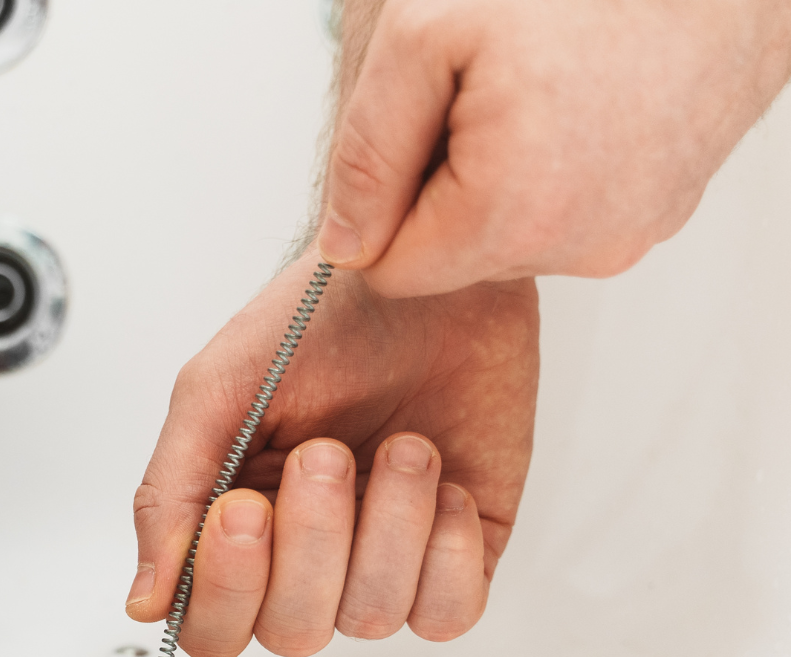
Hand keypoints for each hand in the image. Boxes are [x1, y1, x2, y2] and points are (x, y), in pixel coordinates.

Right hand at [127, 257, 538, 656]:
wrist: (424, 271)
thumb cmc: (317, 319)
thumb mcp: (214, 393)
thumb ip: (168, 497)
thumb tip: (146, 600)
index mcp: (234, 527)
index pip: (211, 627)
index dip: (226, 589)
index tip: (243, 508)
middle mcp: (305, 557)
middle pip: (290, 633)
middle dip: (312, 542)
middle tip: (326, 453)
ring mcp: (382, 559)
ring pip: (370, 617)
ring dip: (387, 524)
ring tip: (402, 446)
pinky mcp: (456, 552)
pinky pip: (449, 614)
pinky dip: (443, 550)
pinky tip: (441, 482)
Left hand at [319, 0, 790, 296]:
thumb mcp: (426, 39)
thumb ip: (367, 152)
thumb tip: (345, 242)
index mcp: (511, 214)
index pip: (390, 273)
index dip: (382, 205)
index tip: (417, 135)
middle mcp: (577, 247)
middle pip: (450, 261)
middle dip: (442, 191)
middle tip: (480, 102)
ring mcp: (623, 238)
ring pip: (507, 243)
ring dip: (497, 183)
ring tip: (534, 100)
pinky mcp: (655, 220)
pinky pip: (566, 221)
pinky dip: (553, 176)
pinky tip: (574, 113)